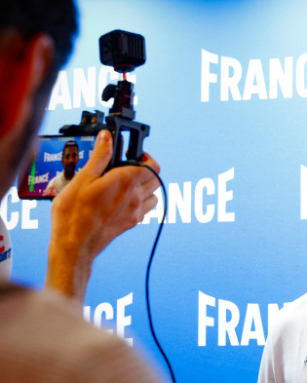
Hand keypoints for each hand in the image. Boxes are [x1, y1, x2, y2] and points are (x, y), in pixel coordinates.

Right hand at [45, 130, 160, 303]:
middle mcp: (136, 196)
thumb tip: (107, 137)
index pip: (151, 164)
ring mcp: (136, 211)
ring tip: (128, 182)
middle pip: (156, 178)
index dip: (144, 156)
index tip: (132, 154)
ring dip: (147, 186)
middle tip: (130, 166)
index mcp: (126, 181)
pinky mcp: (131, 223)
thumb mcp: (82, 178)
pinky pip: (146, 209)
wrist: (74, 245)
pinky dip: (142, 201)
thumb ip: (99, 156)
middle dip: (147, 169)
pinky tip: (126, 200)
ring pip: (154, 194)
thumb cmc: (74, 213)